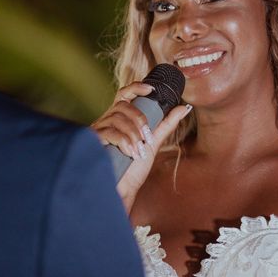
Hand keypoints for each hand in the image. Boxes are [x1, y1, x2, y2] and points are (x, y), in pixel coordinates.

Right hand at [91, 82, 191, 212]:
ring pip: (117, 118)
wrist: (122, 189)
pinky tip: (131, 153)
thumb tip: (184, 107)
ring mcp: (98, 130)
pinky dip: (124, 142)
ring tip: (139, 150)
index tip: (151, 89)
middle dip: (139, 119)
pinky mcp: (93, 141)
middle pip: (123, 105)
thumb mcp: (153, 142)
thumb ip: (166, 123)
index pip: (124, 94)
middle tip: (147, 137)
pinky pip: (110, 132)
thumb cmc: (134, 166)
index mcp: (120, 118)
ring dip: (133, 135)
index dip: (136, 87)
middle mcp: (107, 120)